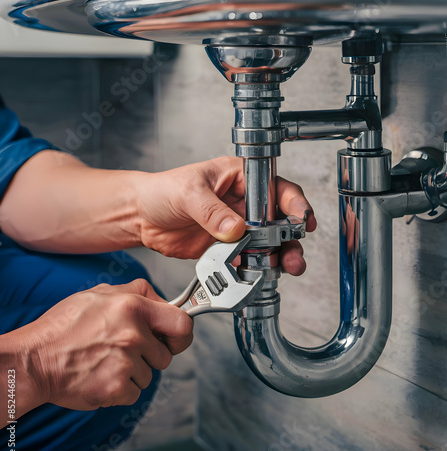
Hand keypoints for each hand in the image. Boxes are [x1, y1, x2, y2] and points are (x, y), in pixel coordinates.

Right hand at [11, 279, 192, 411]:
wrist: (33, 360)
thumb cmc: (64, 326)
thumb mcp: (100, 294)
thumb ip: (135, 292)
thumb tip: (162, 300)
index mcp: (133, 307)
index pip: (182, 323)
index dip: (182, 333)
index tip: (177, 338)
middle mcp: (134, 335)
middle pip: (166, 355)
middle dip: (150, 354)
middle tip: (124, 349)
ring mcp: (126, 364)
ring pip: (150, 375)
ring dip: (133, 371)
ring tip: (106, 360)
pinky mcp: (116, 389)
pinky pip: (135, 392)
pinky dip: (122, 389)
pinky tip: (102, 375)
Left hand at [137, 157, 316, 274]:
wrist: (140, 217)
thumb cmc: (161, 190)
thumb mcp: (187, 192)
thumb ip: (211, 211)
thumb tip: (236, 228)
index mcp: (239, 177)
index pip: (275, 187)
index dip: (294, 203)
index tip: (301, 219)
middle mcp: (243, 202)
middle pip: (278, 219)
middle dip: (291, 237)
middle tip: (294, 253)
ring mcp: (236, 226)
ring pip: (267, 242)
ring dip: (278, 255)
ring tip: (284, 266)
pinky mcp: (226, 247)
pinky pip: (247, 258)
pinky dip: (255, 267)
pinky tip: (258, 273)